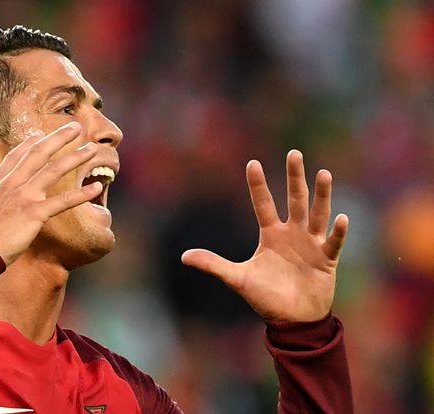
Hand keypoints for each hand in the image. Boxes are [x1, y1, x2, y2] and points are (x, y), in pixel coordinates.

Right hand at [0, 122, 101, 265]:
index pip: (17, 155)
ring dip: (76, 157)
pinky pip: (63, 201)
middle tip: (75, 126)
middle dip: (59, 137)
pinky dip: (82, 194)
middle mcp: (12, 184)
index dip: (30, 142)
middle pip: (39, 153)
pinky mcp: (35, 213)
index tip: (41, 134)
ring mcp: (24, 196)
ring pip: (54, 169)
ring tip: (92, 150)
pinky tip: (96, 188)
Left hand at [181, 150, 348, 321]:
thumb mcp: (237, 279)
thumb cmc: (266, 297)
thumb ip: (213, 265)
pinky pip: (333, 242)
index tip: (252, 163)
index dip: (258, 185)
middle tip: (293, 153)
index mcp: (271, 235)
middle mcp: (292, 234)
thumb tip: (184, 256)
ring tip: (323, 173)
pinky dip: (337, 232)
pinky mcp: (326, 259)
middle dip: (294, 177)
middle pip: (294, 200)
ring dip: (322, 195)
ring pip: (317, 214)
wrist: (292, 320)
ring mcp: (311, 244)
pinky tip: (340, 217)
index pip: (263, 204)